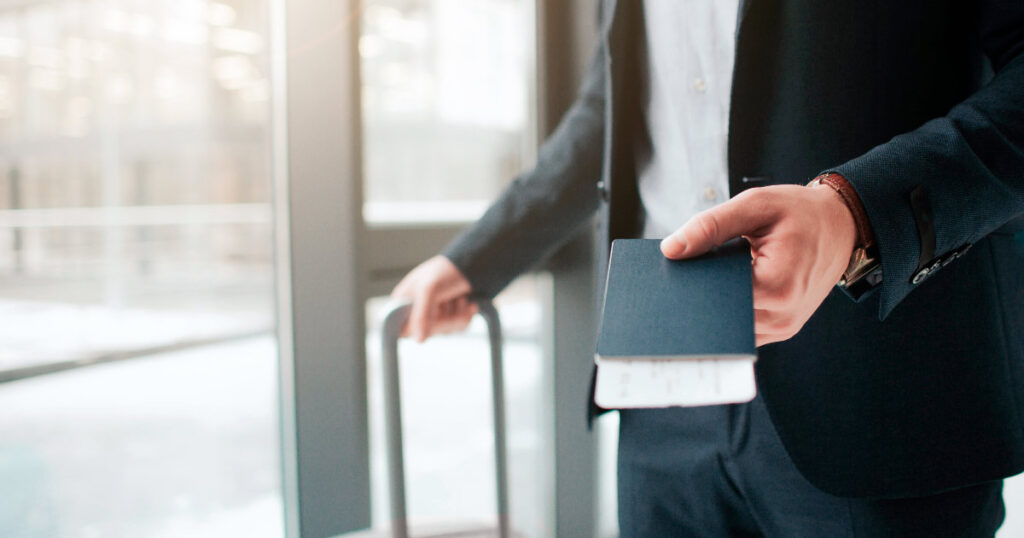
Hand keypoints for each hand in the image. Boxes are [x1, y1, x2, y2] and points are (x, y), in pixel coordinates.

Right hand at [391, 255, 476, 341]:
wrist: (472, 263)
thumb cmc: (444, 270)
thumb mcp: (429, 289)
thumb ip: (421, 315)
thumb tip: (418, 341)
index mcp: (403, 302)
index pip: (402, 328)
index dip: (417, 328)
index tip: (432, 318)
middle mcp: (417, 311)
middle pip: (427, 332)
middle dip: (444, 318)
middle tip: (451, 300)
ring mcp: (435, 315)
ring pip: (445, 331)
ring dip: (457, 314)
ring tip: (458, 297)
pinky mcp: (451, 318)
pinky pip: (458, 328)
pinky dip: (465, 316)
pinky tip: (468, 303)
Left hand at [660, 185, 857, 346]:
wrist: (842, 225)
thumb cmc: (801, 212)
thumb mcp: (755, 205)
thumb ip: (711, 226)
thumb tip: (671, 249)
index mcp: (777, 287)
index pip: (717, 298)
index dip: (690, 287)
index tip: (668, 278)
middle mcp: (782, 316)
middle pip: (721, 317)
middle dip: (697, 300)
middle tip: (674, 282)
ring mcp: (783, 327)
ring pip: (730, 328)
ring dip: (712, 309)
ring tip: (696, 284)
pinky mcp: (781, 328)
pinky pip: (744, 328)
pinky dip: (728, 312)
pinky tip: (715, 292)